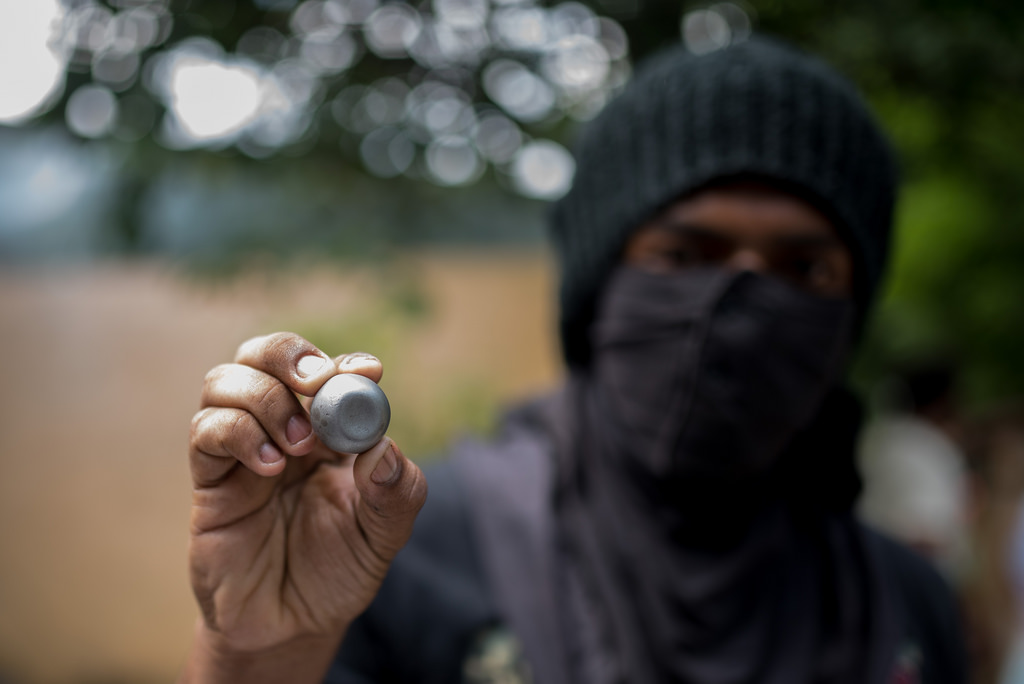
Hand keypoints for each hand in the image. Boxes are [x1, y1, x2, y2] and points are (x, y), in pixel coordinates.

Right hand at [181, 333, 426, 681]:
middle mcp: (283, 428)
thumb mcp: (383, 536)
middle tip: (315, 383)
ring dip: (264, 397)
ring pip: (226, 380)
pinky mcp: (211, 480)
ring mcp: (242, 449)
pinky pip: (205, 432)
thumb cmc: (338, 572)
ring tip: (295, 446)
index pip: (328, 372)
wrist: (288, 625)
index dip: (344, 363)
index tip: (368, 371)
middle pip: (266, 355)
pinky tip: (268, 465)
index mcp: (330, 431)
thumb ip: (395, 493)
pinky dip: (235, 432)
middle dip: (288, 355)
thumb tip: (384, 448)